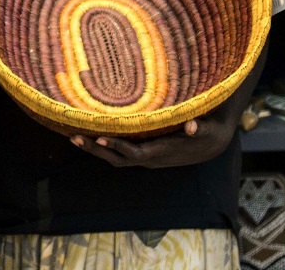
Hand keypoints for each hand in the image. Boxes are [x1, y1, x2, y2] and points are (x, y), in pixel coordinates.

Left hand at [68, 116, 235, 168]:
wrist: (211, 144)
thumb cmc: (208, 133)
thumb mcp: (207, 129)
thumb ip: (200, 128)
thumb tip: (192, 126)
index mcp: (161, 152)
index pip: (134, 152)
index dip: (118, 146)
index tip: (100, 137)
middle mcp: (149, 158)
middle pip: (117, 158)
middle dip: (96, 149)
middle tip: (74, 138)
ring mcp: (144, 156)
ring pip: (115, 157)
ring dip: (95, 149)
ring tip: (73, 137)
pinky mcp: (143, 151)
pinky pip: (118, 152)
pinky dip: (103, 145)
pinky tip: (89, 135)